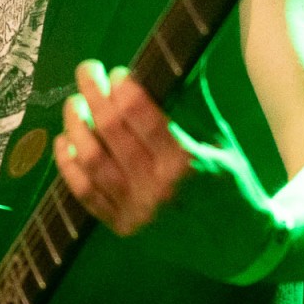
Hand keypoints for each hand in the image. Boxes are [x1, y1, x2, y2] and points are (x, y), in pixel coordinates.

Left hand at [52, 59, 278, 280]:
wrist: (239, 245)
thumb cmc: (232, 183)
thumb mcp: (219, 139)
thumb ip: (190, 102)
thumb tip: (168, 58)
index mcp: (185, 159)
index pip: (138, 112)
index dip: (121, 85)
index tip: (117, 71)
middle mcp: (156, 186)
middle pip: (109, 129)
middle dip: (93, 92)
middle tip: (86, 71)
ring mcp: (136, 210)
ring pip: (90, 158)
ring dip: (75, 125)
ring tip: (73, 104)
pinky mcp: (122, 228)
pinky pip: (84, 193)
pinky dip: (68, 165)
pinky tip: (64, 142)